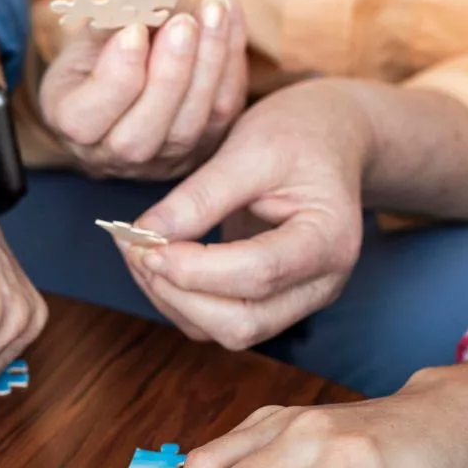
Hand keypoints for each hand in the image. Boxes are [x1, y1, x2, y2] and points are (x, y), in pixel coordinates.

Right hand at [39, 0, 246, 179]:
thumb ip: (114, 18)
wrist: (132, 68)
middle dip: (167, 76)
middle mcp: (113, 156)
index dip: (115, 76)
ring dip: (208, 65)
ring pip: (188, 128)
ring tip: (214, 9)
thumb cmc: (103, 45)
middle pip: (139, 137)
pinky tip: (230, 12)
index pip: (85, 121)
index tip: (134, 29)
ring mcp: (161, 161)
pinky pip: (222, 111)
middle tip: (183, 23)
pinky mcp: (202, 148)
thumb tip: (152, 8)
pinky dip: (231, 59)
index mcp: (72, 127)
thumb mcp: (94, 26)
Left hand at [118, 80, 372, 349]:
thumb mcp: (251, 147)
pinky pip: (219, 323)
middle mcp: (321, 283)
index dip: (196, 268)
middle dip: (180, 295)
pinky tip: (158, 263)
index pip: (260, 273)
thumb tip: (147, 235)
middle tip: (137, 251)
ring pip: (228, 332)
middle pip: (244, 322)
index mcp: (330, 240)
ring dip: (174, 301)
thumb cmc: (299, 134)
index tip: (147, 245)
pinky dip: (180, 301)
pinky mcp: (271, 303)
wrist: (330, 140)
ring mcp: (298, 300)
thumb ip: (201, 195)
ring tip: (140, 254)